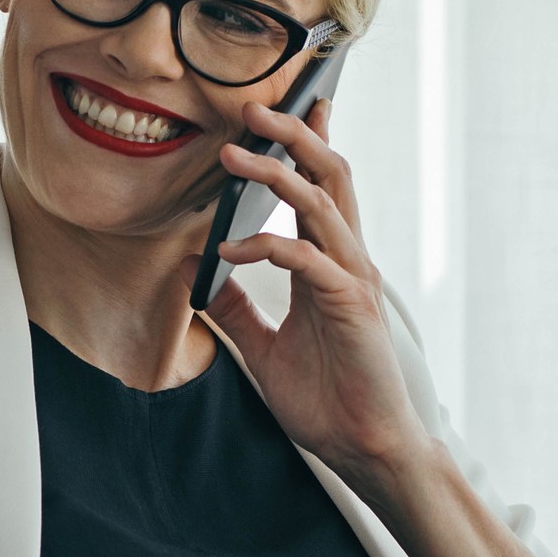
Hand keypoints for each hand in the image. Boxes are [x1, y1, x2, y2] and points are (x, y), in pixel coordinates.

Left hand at [195, 100, 433, 477]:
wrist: (363, 449)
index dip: (307, 144)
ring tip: (232, 153)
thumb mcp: (263, 349)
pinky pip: (306, 259)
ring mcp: (352, 280)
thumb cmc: (326, 400)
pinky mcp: (351, 306)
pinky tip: (228, 252)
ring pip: (322, 203)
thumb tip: (194, 270)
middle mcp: (346, 261)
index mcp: (329, 265)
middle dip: (294, 135)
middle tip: (253, 107)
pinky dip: (265, 246)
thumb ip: (235, 307)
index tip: (283, 107)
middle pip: (329, 176)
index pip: (321, 189)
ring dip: (275, 173)